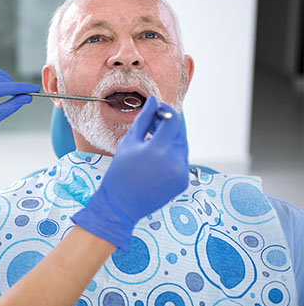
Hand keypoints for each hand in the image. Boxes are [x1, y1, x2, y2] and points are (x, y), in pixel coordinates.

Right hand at [72, 96, 188, 248]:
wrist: (121, 205)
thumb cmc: (120, 173)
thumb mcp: (129, 142)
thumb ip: (144, 118)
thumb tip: (154, 101)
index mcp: (160, 149)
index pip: (172, 119)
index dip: (165, 110)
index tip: (157, 110)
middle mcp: (175, 161)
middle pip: (178, 132)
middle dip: (167, 126)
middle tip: (152, 126)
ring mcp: (182, 173)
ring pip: (182, 146)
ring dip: (170, 140)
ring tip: (152, 143)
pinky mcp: (184, 182)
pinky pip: (182, 161)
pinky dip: (173, 156)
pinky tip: (157, 159)